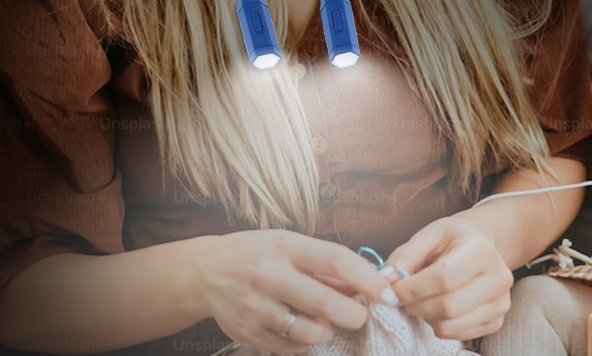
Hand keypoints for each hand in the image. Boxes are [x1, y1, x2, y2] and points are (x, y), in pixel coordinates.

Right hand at [186, 230, 396, 352]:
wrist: (203, 272)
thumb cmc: (256, 254)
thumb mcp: (290, 246)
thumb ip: (327, 267)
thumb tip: (371, 284)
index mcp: (285, 246)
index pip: (336, 260)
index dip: (368, 280)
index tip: (389, 293)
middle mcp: (269, 275)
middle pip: (325, 304)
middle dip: (353, 315)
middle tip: (358, 316)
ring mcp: (256, 306)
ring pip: (311, 332)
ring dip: (327, 331)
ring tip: (323, 321)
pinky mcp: (247, 332)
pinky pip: (291, 348)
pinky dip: (303, 343)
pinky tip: (298, 328)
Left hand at [383, 216, 514, 339]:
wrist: (481, 246)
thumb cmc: (451, 241)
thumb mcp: (427, 237)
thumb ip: (404, 257)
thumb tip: (386, 282)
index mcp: (481, 249)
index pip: (444, 278)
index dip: (412, 289)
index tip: (392, 290)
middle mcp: (499, 276)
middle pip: (447, 306)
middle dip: (416, 305)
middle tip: (405, 297)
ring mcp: (501, 302)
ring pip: (450, 324)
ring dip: (426, 316)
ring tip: (423, 300)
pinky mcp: (496, 320)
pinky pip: (458, 335)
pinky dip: (439, 325)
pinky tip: (438, 308)